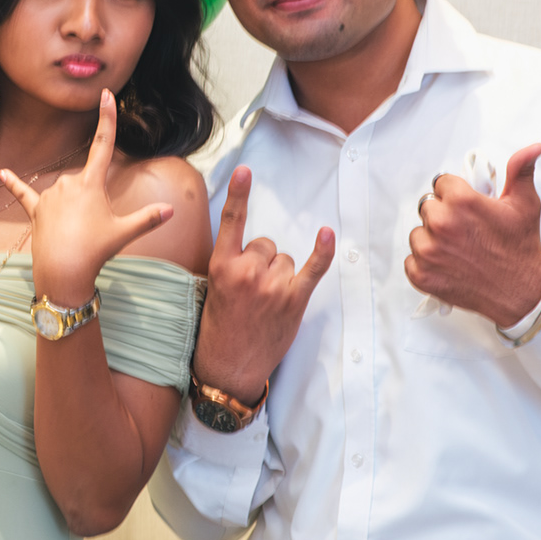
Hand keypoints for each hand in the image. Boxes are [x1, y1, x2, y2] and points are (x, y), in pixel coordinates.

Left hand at [0, 90, 172, 302]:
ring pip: (65, 193)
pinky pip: (23, 193)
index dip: (107, 118)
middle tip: (93, 229)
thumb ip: (148, 218)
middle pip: (85, 180)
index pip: (103, 143)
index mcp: (91, 183)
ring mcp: (49, 195)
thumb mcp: (125, 232)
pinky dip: (13, 183)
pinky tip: (1, 173)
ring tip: (75, 235)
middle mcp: (68, 182)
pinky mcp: (35, 208)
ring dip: (72, 208)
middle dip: (92, 201)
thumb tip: (172, 210)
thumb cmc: (95, 250)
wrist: (63, 271)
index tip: (107, 94)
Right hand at [192, 163, 335, 398]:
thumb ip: (231, 265)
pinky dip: (322, 252)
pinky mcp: (294, 300)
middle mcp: (247, 272)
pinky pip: (312, 269)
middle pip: (265, 243)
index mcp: (222, 267)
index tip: (245, 171)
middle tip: (251, 292)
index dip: (238, 194)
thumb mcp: (213, 291)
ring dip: (279, 274)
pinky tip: (326, 235)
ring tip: (265, 303)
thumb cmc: (219, 329)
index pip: (232, 222)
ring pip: (284, 259)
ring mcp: (272, 286)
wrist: (228, 368)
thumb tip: (256, 251)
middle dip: (261, 261)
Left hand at [405, 143, 540, 325]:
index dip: (456, 194)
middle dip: (443, 214)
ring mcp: (428, 252)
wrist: (520, 292)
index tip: (467, 207)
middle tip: (465, 229)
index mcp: (461, 202)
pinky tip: (448, 264)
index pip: (441, 183)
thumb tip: (533, 148)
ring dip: (432, 238)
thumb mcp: (525, 204)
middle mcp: (440, 225)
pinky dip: (425, 263)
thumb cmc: (520, 247)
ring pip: (418, 233)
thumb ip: (521, 170)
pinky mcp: (422, 275)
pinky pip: (411, 260)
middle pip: (427, 207)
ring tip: (457, 248)